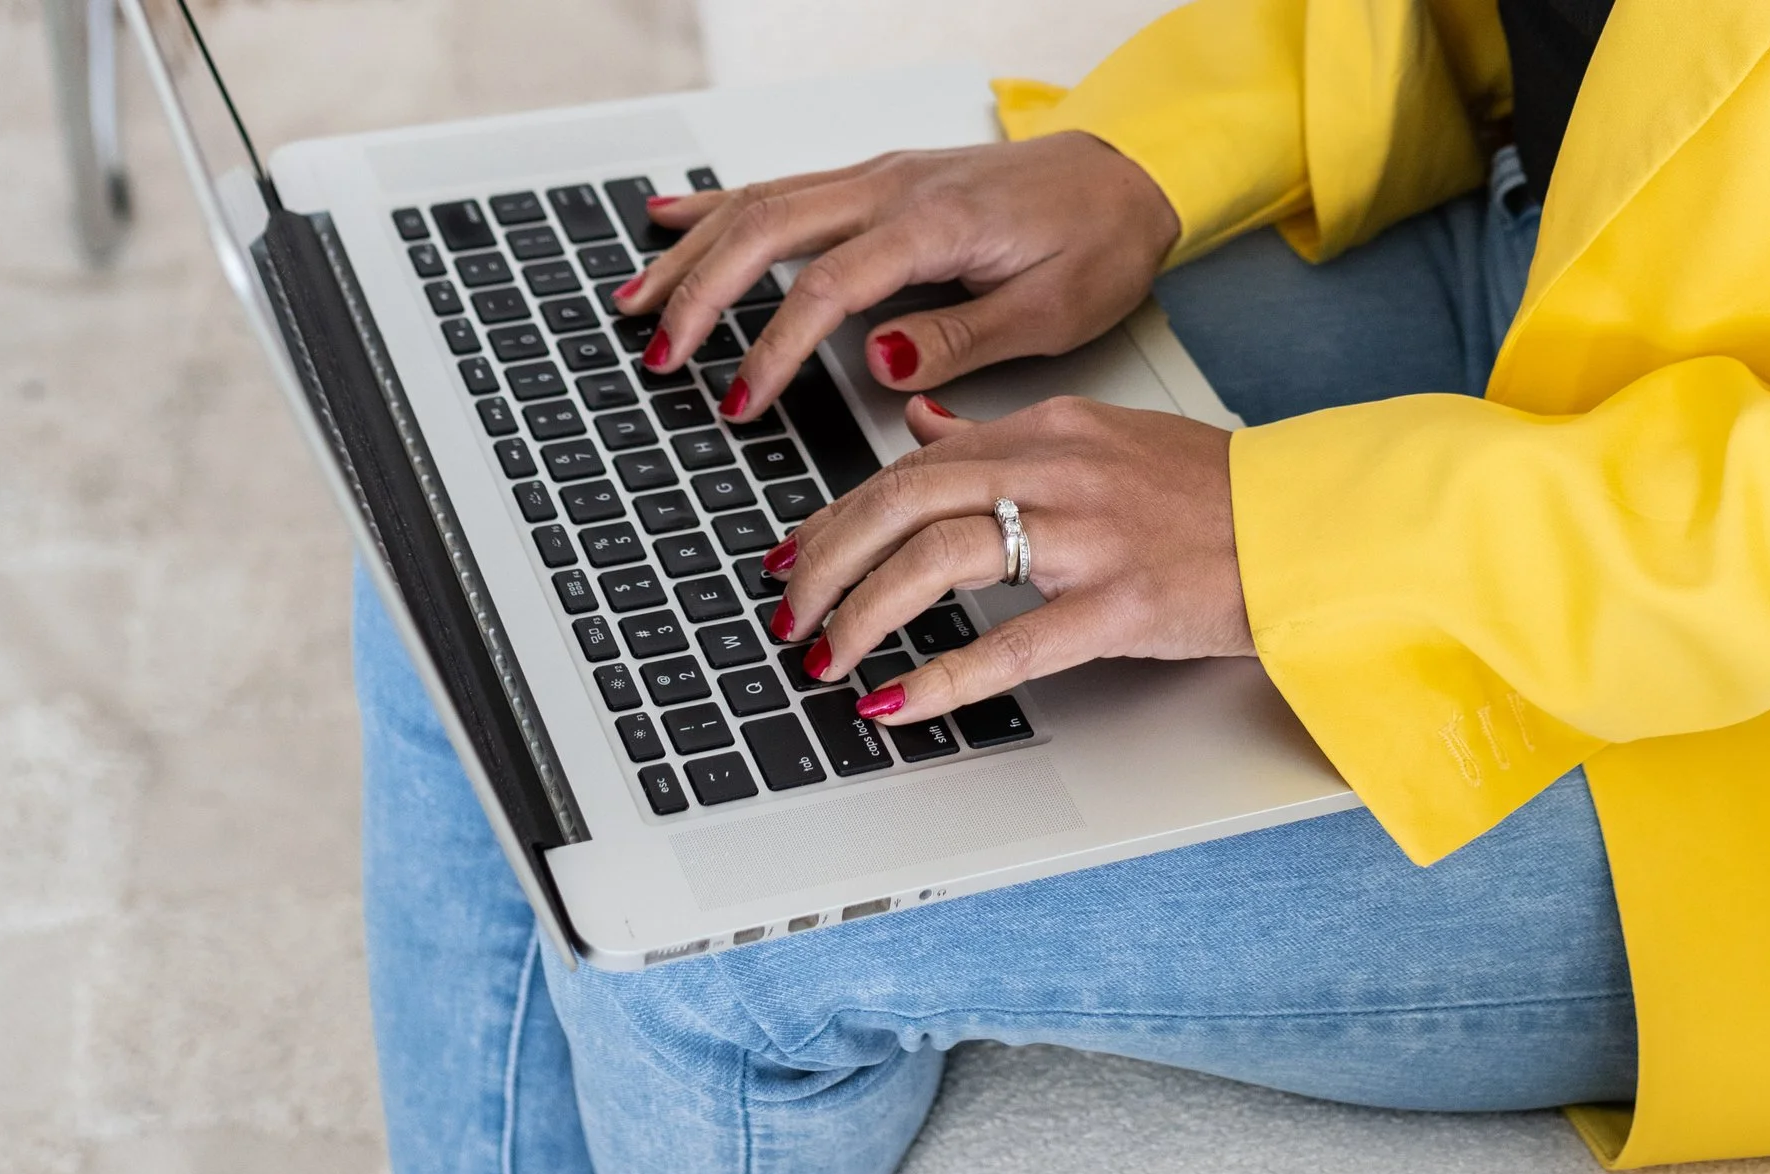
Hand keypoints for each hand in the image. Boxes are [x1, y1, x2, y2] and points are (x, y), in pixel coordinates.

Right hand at [614, 132, 1181, 419]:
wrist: (1131, 174)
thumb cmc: (1101, 242)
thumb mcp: (1050, 312)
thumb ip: (959, 338)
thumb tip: (876, 363)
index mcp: (934, 225)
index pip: (825, 288)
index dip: (772, 349)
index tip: (740, 403)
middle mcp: (896, 188)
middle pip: (766, 230)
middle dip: (699, 293)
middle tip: (658, 353)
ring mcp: (883, 175)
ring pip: (762, 201)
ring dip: (692, 249)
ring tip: (638, 299)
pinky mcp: (884, 178)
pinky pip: (785, 186)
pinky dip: (722, 205)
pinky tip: (673, 218)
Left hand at [765, 393, 1252, 724]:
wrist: (1310, 526)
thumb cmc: (1213, 492)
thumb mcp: (1101, 436)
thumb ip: (1003, 433)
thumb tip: (919, 424)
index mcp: (1051, 428)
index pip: (914, 462)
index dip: (840, 513)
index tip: (797, 553)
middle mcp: (1060, 470)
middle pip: (904, 500)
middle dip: (828, 561)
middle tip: (789, 611)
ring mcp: (1090, 538)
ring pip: (940, 558)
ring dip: (865, 612)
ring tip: (826, 656)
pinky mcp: (1121, 605)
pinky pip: (1013, 644)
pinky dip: (942, 676)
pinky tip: (895, 700)